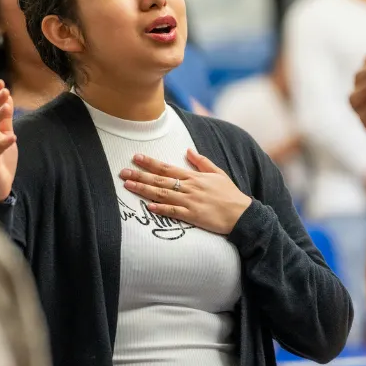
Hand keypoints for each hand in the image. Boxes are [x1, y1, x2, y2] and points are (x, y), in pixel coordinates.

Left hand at [120, 150, 251, 234]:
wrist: (242, 214)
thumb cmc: (230, 194)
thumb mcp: (218, 173)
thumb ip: (201, 162)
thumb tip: (188, 149)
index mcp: (194, 177)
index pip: (167, 167)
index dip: (150, 163)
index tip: (136, 158)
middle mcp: (189, 187)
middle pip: (160, 179)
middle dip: (140, 175)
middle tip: (122, 172)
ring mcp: (190, 202)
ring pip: (162, 194)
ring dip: (144, 189)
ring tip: (128, 186)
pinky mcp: (193, 216)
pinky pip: (173, 212)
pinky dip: (161, 209)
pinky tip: (148, 206)